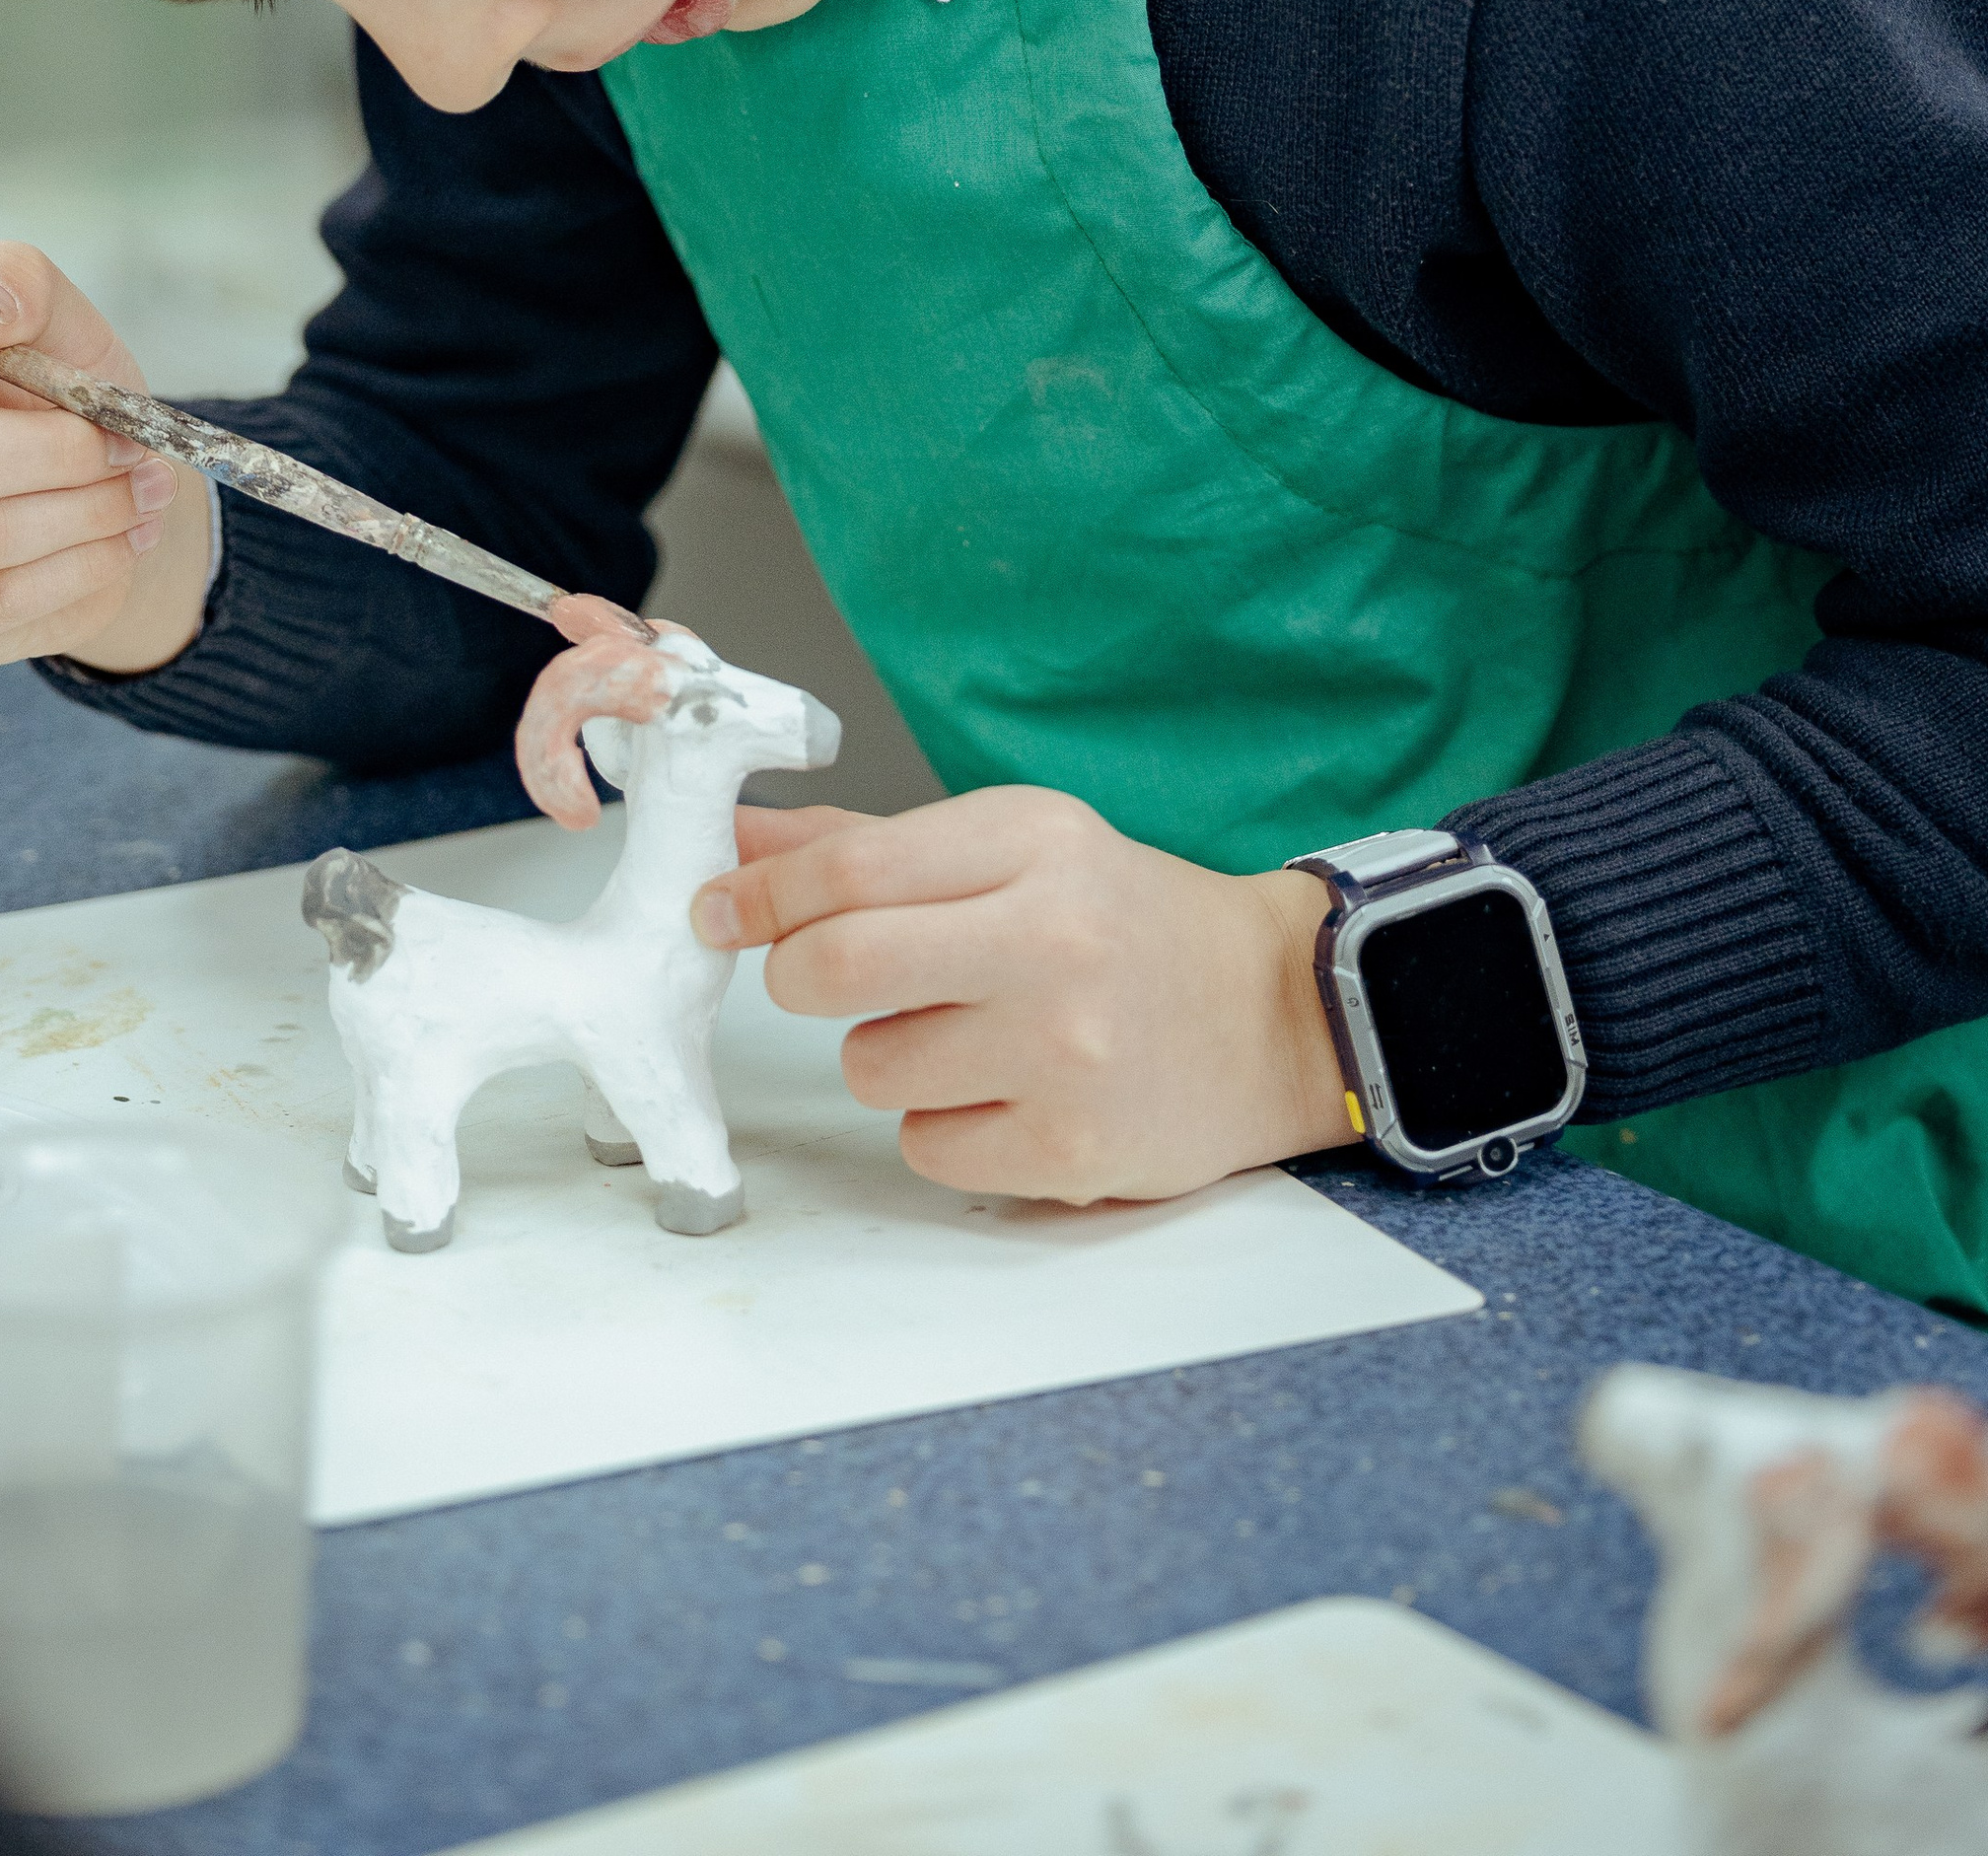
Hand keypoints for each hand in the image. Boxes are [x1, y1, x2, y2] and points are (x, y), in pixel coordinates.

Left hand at [692, 786, 1353, 1205]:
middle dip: (799, 977)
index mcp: (1033, 844)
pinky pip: (925, 1146)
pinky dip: (942, 1124)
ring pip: (871, 1067)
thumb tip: (735, 838)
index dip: (760, 895)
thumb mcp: (1014, 843)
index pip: (852, 868)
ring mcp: (1064, 1053)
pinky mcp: (1071, 1149)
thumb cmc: (1122, 919)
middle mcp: (1049, 941)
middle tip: (823, 977)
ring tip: (967, 1032)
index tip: (717, 910)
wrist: (1270, 1012)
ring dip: (888, 1053)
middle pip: (837, 968)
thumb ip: (868, 844)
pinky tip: (1006, 1092)